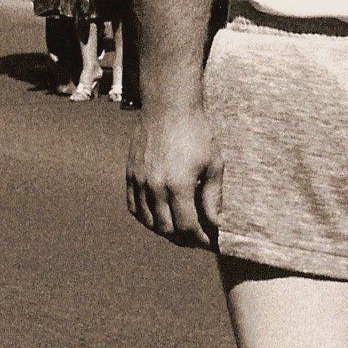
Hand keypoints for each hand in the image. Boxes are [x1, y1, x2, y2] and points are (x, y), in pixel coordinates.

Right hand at [127, 101, 220, 247]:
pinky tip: (157, 217)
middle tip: (195, 238)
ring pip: (147, 221)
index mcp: (179, 185)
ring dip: (163, 230)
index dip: (199, 239)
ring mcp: (139, 180)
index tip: (209, 241)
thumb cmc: (196, 132)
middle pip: (166, 229)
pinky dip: (145, 217)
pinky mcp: (130, 174)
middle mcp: (155, 186)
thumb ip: (213, 197)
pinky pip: (133, 206)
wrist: (168, 106)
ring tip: (178, 229)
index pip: (187, 227)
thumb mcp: (213, 164)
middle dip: (183, 239)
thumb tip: (216, 223)